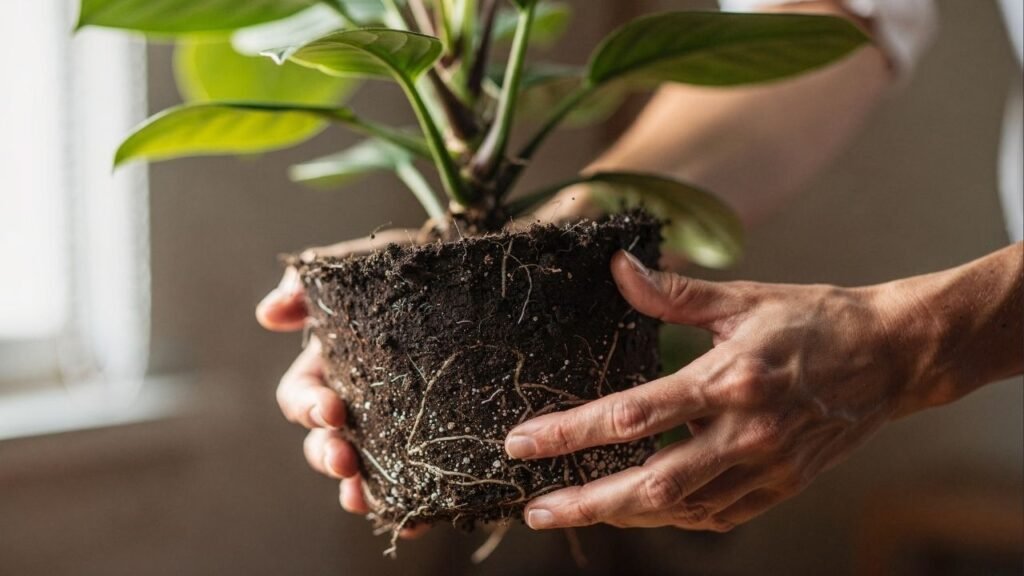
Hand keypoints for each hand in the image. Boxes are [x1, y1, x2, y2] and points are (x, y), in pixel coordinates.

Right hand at [257, 230, 427, 535]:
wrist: (479, 279)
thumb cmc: (415, 270)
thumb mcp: (365, 266)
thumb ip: (312, 283)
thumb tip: (268, 313)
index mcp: (333, 366)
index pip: (302, 396)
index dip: (307, 407)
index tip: (330, 408)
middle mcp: (357, 404)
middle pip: (324, 442)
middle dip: (326, 454)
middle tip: (344, 459)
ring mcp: (391, 428)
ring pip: (360, 471)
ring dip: (355, 489)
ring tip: (363, 496)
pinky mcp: (431, 445)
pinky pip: (413, 484)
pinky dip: (408, 507)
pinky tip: (415, 521)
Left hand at [504, 250, 918, 531]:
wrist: (893, 356)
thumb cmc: (816, 320)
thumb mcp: (743, 299)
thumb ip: (674, 293)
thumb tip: (619, 270)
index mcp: (729, 379)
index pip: (631, 415)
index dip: (568, 433)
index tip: (522, 442)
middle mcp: (746, 432)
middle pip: (648, 484)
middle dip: (584, 502)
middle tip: (535, 508)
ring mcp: (766, 467)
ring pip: (678, 509)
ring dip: (620, 514)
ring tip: (574, 508)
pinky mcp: (782, 486)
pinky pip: (716, 515)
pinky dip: (671, 516)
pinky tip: (638, 510)